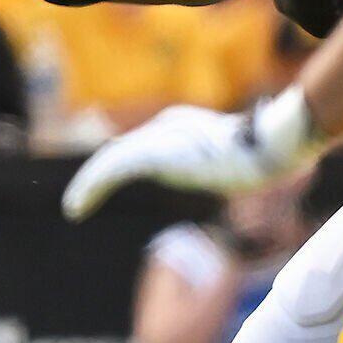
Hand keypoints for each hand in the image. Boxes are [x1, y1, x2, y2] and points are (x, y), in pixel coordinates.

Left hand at [61, 88, 323, 219]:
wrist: (269, 149)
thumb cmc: (266, 152)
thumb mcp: (247, 154)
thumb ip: (237, 157)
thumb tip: (268, 162)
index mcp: (181, 131)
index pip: (141, 149)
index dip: (118, 167)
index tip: (102, 186)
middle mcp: (165, 132)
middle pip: (120, 155)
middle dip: (97, 178)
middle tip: (78, 203)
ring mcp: (160, 141)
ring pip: (111, 162)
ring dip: (88, 186)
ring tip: (73, 210)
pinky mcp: (154, 153)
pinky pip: (111, 169)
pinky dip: (90, 187)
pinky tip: (75, 208)